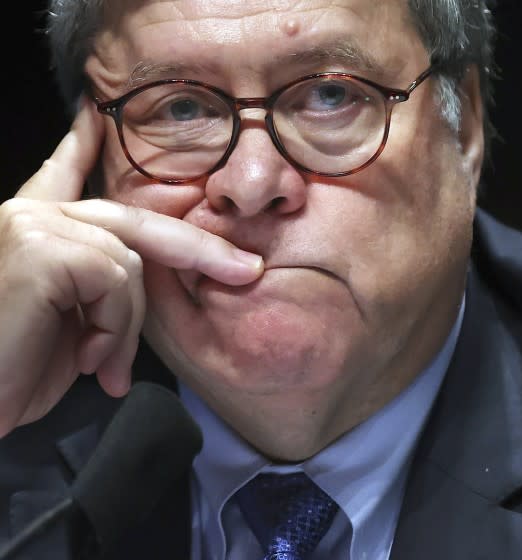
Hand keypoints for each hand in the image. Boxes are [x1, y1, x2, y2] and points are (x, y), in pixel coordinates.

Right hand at [0, 98, 263, 436]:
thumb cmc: (13, 376)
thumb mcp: (68, 324)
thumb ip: (97, 285)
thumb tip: (141, 269)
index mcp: (33, 229)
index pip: (62, 174)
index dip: (80, 146)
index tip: (94, 115)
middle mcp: (29, 215)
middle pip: (134, 221)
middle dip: (200, 248)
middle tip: (249, 269)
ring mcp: (32, 224)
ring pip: (132, 262)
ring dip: (128, 325)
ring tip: (104, 366)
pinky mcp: (41, 247)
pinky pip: (117, 280)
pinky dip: (114, 328)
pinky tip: (86, 358)